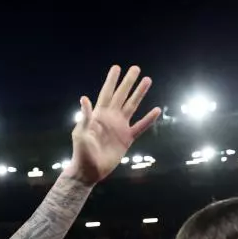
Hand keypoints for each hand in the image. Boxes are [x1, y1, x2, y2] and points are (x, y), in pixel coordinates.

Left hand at [64, 65, 160, 184]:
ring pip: (132, 106)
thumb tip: (84, 98)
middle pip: (121, 96)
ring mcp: (119, 127)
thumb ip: (85, 116)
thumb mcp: (81, 133)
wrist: (89, 170)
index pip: (106, 93)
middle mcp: (110, 118)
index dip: (112, 81)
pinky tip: (156, 110)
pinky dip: (148, 119)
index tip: (117, 67)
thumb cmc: (81, 152)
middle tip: (136, 68)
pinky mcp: (127, 139)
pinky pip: (140, 127)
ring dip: (139, 94)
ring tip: (147, 80)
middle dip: (128, 82)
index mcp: (98, 115)